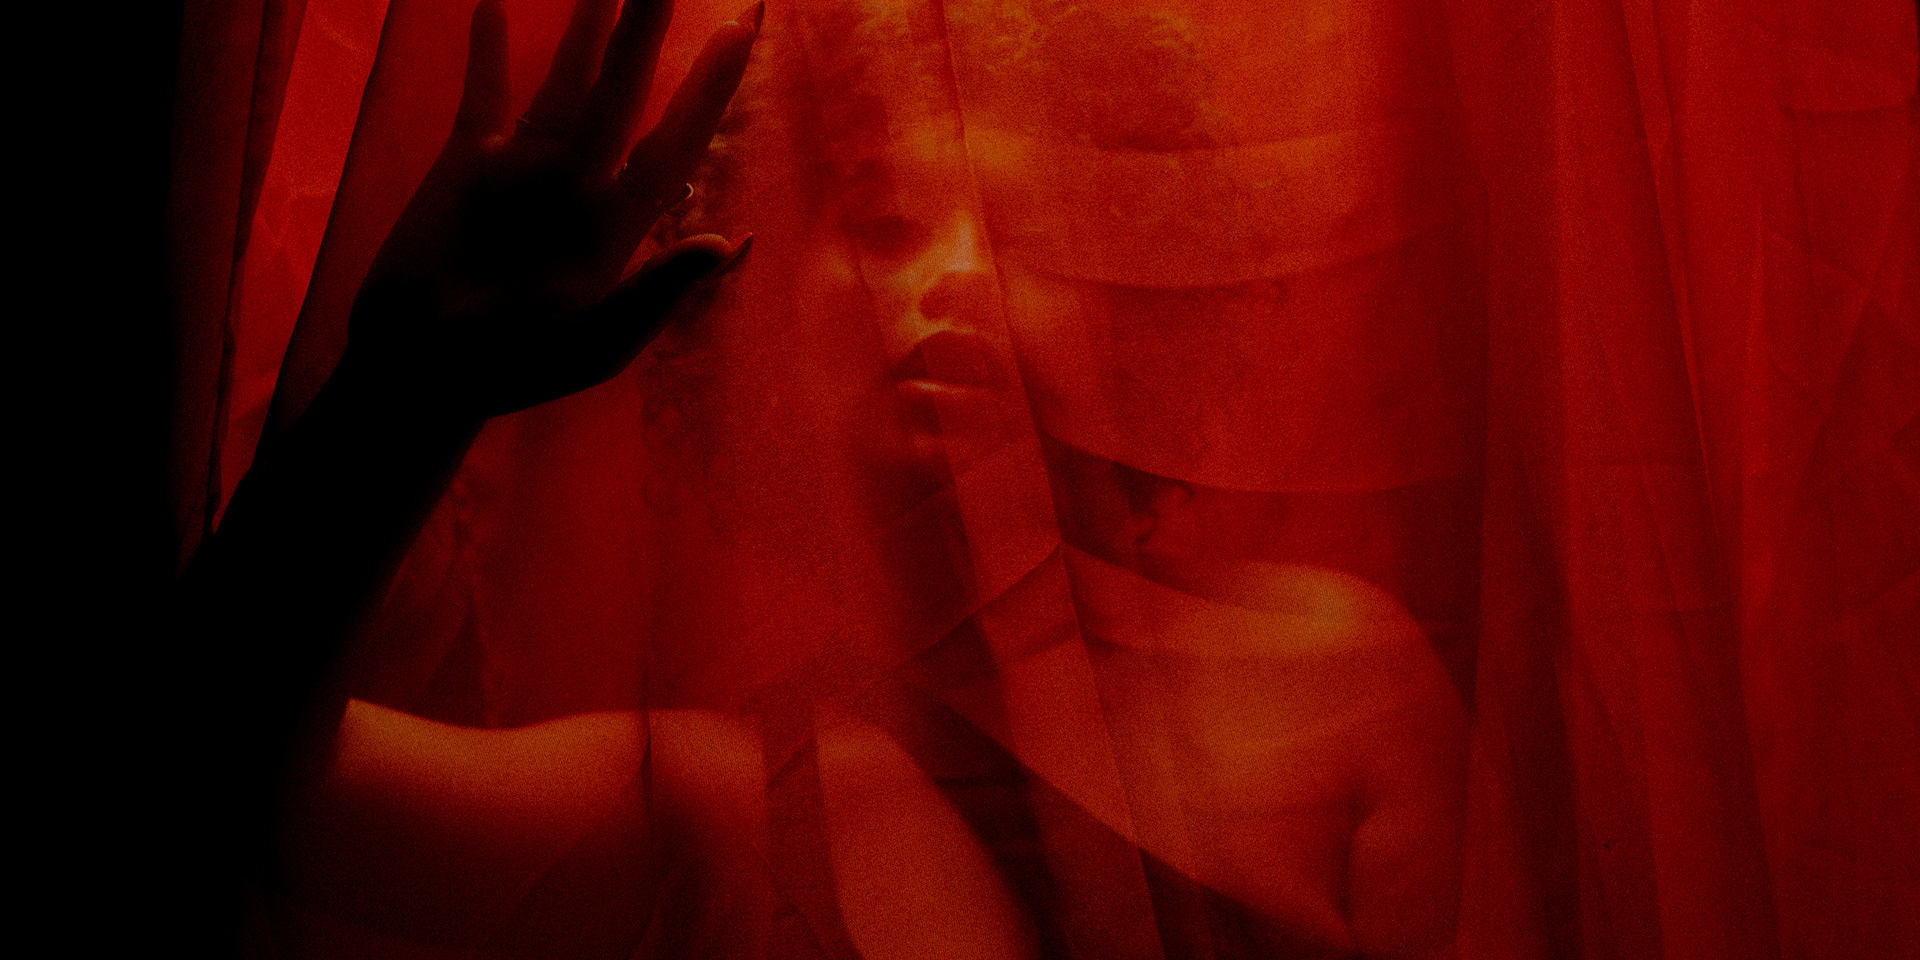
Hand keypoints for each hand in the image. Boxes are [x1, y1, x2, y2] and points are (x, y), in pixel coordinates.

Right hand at [351, 0, 759, 416]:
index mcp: (622, 223)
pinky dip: (488, 53)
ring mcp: (525, 169)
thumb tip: (725, 244)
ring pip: (563, 81)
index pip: (677, 139)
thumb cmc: (514, 371)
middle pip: (622, 88)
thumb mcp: (594, 344)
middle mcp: (582, 184)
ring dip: (583, 28)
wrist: (420, 373)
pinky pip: (485, 96)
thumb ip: (655, 292)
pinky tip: (496, 5)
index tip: (741, 27)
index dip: (709, 87)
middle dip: (645, 28)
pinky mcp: (467, 164)